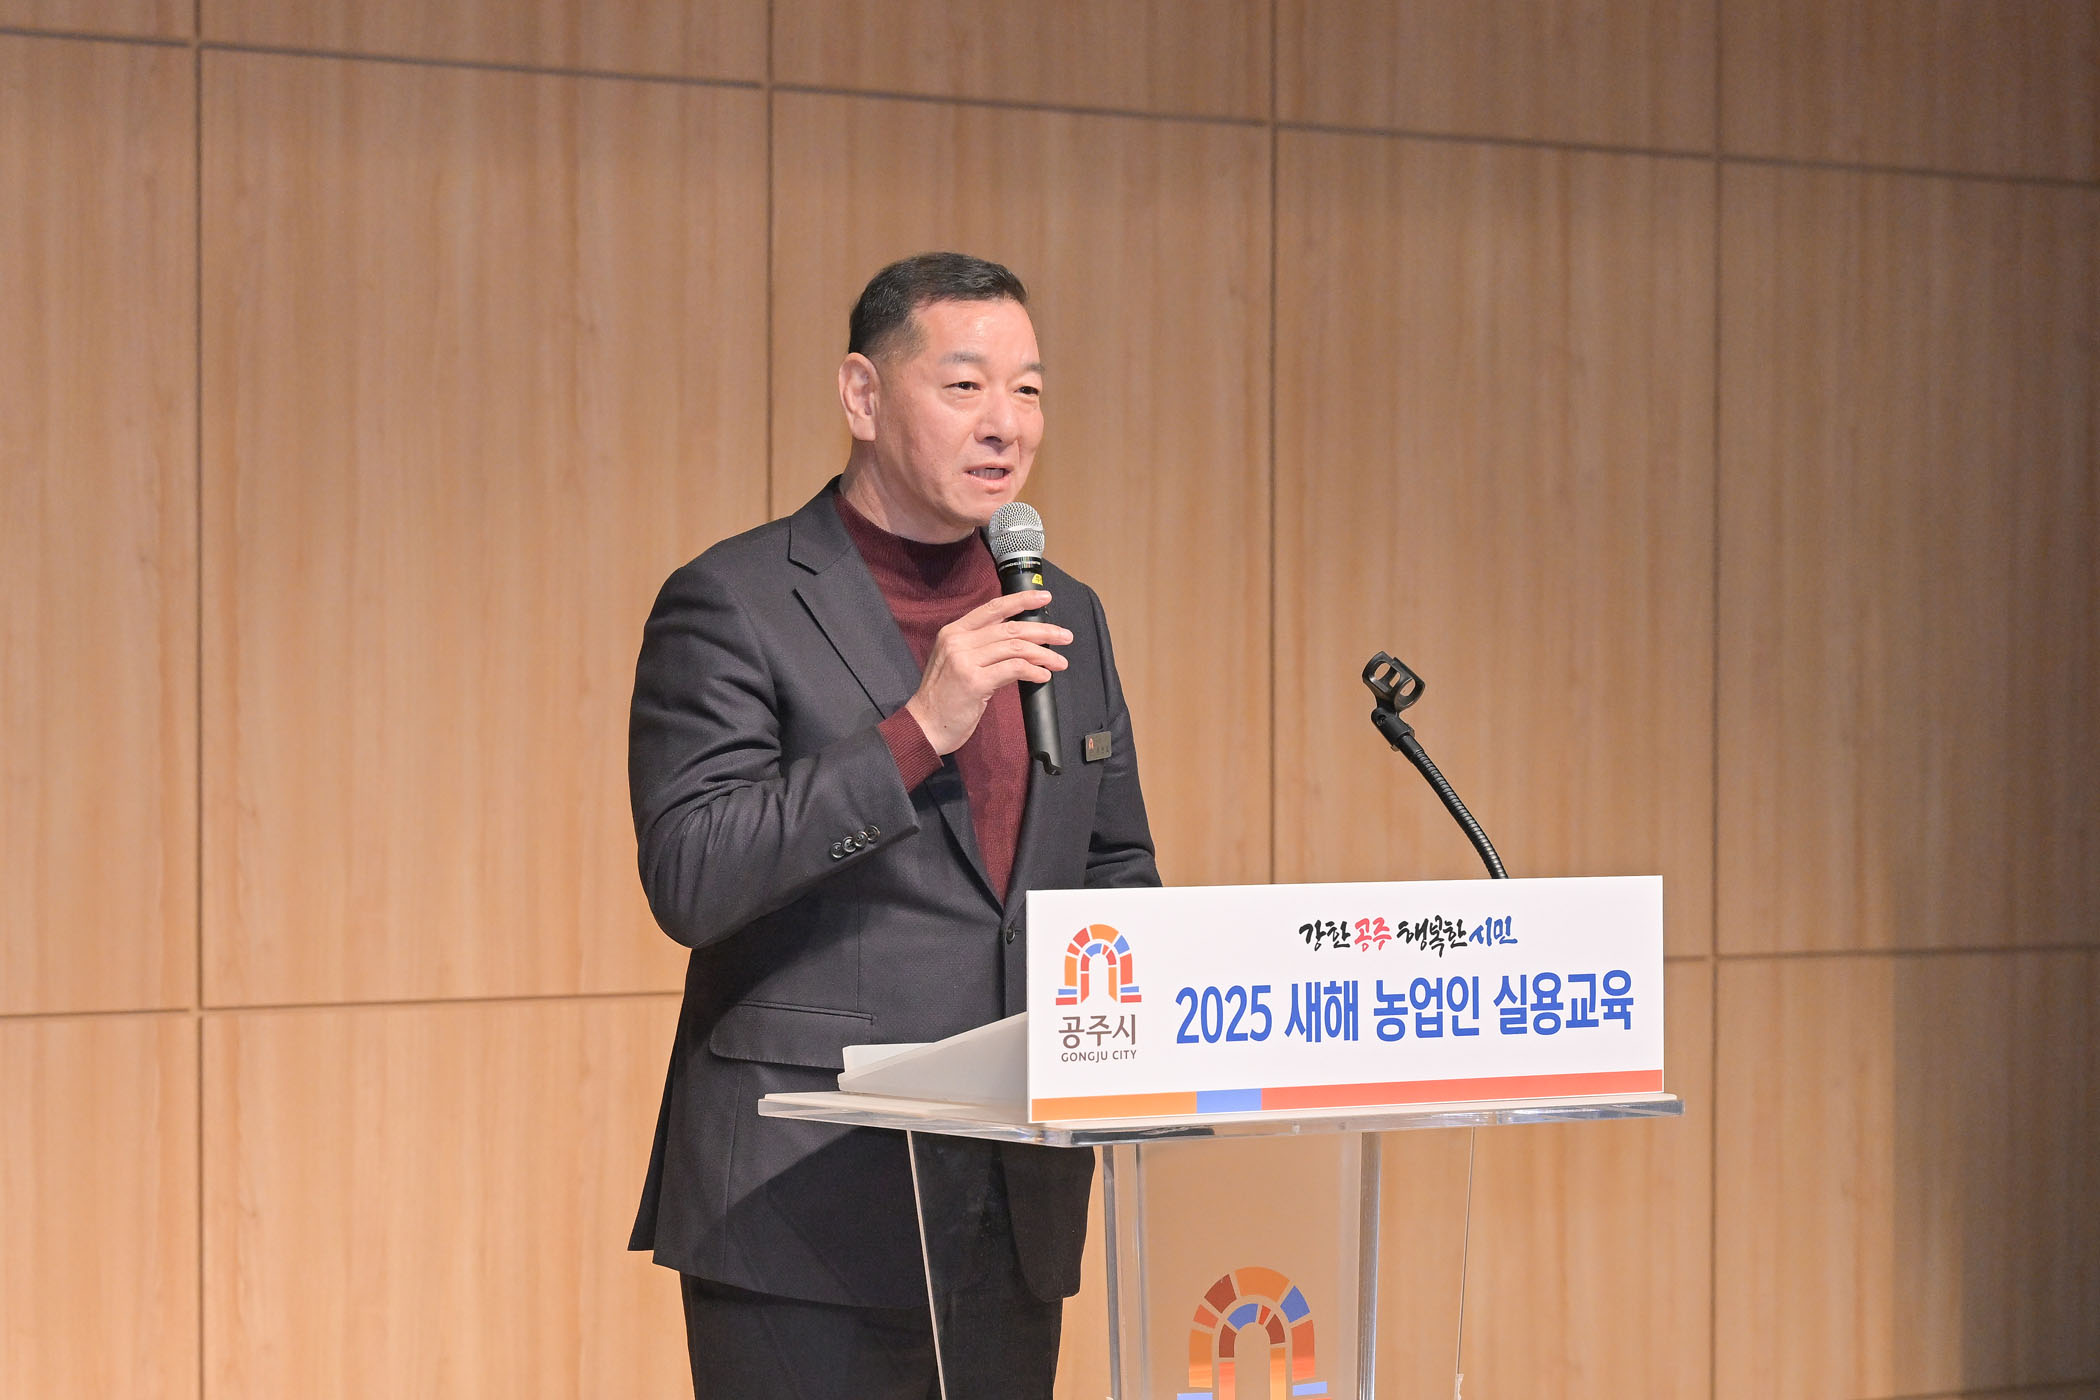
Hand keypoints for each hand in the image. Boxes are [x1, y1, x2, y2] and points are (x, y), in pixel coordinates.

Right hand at [904, 590, 1070, 755]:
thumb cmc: (945, 697)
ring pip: (1016, 647)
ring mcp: (965, 660)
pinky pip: (1013, 669)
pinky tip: (1044, 676)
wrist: (925, 725)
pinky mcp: (974, 681)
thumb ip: (985, 651)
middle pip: (1010, 628)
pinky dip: (1033, 671)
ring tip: (1060, 661)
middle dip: (1043, 631)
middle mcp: (958, 641)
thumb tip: (1022, 647)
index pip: (993, 608)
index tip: (1044, 597)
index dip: (1021, 600)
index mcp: (953, 632)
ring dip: (1044, 654)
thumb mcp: (959, 664)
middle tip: (1065, 636)